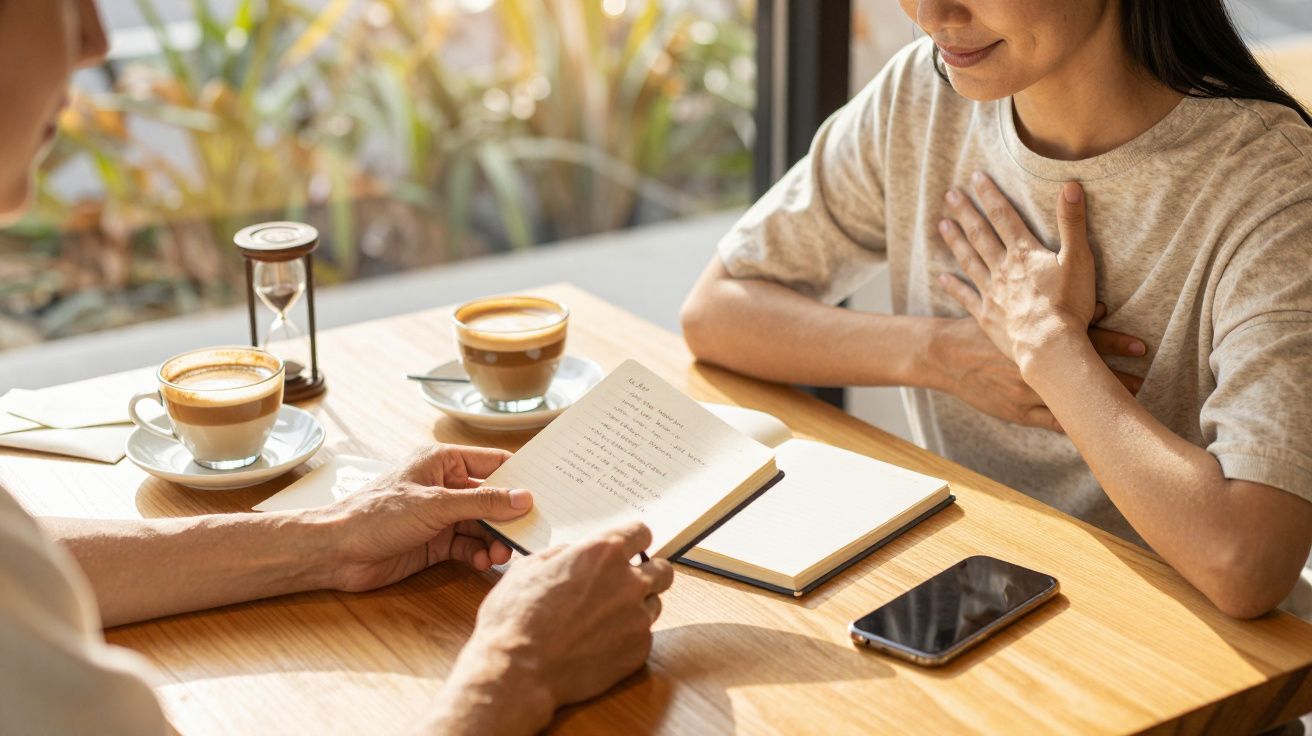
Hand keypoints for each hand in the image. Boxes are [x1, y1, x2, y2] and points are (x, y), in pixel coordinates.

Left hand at [313, 443, 531, 592]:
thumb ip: (482, 502)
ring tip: (502, 554)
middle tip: (528, 533)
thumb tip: (524, 498)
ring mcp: (441, 515)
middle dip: (509, 517)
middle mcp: (445, 485)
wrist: (337, 552)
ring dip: (494, 540)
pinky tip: (483, 563)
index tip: (548, 491)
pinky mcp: (436, 542)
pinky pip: (468, 546)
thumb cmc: (377, 515)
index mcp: (443, 461)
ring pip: (482, 525)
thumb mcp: (435, 505)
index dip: (520, 477)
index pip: (493, 463)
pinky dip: (479, 555)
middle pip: (492, 499)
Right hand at [431, 522, 673, 732]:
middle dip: (648, 572)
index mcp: (603, 553)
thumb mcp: (529, 568)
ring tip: (605, 618)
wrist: (518, 671)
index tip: (628, 549)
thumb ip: (561, 554)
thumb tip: (573, 553)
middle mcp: (628, 582)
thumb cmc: (516, 618)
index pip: (642, 533)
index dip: (633, 541)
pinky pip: (643, 636)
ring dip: (637, 606)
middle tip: (626, 583)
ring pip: (654, 604)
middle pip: (662, 569)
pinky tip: (600, 642)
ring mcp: (637, 618)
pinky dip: (627, 637)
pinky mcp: (638, 651)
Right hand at [931, 304, 1146, 431]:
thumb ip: (1055, 312)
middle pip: (1086, 373)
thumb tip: (1099, 306)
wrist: (946, 356)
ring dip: (1102, 406)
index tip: (1143, 347)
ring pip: (1073, 404)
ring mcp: (1029, 395)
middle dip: (1118, 378)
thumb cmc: (980, 331)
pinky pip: (1053, 422)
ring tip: (1131, 410)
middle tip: (1147, 380)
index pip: (1085, 340)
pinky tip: (1097, 430)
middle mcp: (1036, 368)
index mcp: (1037, 340)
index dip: (1115, 343)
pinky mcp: (1019, 413)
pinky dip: (1074, 424)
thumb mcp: (1012, 314)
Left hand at [937, 172, 1096, 371]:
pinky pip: (966, 297)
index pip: (1003, 215)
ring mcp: (992, 292)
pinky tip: (941, 278)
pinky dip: (953, 286)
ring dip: (955, 241)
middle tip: (948, 194)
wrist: (1049, 346)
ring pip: (969, 260)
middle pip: (980, 234)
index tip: (974, 177)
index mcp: (1024, 252)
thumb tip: (1070, 185)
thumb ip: (1072, 223)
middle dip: (965, 212)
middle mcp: (1002, 268)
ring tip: (941, 225)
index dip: (990, 194)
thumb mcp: (1079, 259)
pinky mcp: (986, 315)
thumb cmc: (1069, 305)